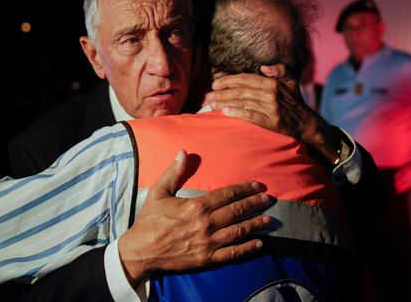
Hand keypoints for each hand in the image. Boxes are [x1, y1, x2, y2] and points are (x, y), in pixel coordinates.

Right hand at [118, 150, 271, 285]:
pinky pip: (232, 253)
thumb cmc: (149, 221)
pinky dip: (247, 249)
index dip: (244, 188)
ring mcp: (208, 242)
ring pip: (238, 231)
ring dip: (255, 224)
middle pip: (237, 211)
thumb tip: (182, 152)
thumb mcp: (158, 192)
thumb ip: (173, 172)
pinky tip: (259, 244)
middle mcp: (206, 223)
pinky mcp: (207, 258)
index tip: (258, 185)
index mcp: (196, 206)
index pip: (227, 194)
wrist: (141, 250)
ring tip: (269, 220)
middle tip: (269, 199)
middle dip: (254, 204)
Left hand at [205, 64, 340, 163]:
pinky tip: (226, 113)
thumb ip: (279, 70)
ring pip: (243, 103)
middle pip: (240, 91)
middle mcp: (271, 93)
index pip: (245, 79)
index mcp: (272, 82)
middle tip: (208, 96)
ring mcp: (272, 108)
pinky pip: (251, 116)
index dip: (228, 80)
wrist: (307, 124)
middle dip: (222, 93)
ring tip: (211, 105)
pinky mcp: (272, 122)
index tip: (214, 84)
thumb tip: (263, 67)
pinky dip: (237, 113)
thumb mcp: (291, 82)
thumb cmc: (295, 102)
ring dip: (224, 103)